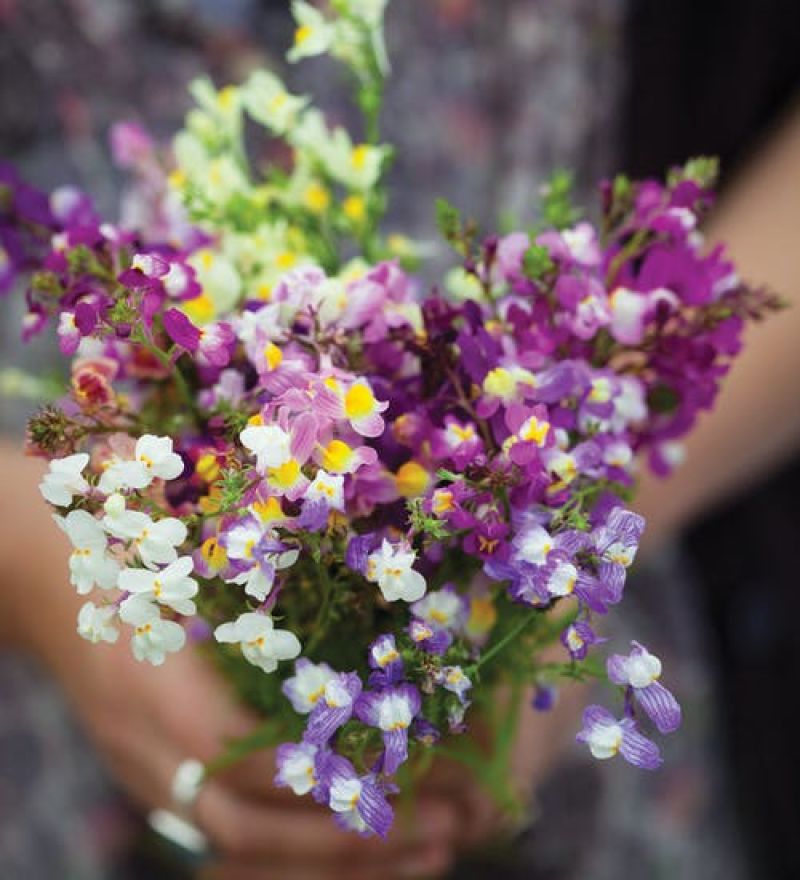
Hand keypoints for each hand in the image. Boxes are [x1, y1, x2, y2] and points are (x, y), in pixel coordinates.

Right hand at [0, 450, 457, 878]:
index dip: (336, 767)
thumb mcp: (177, 548)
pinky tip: (357, 835)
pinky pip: (226, 829)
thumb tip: (373, 577)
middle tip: (448, 828)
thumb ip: (252, 574)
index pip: (252, 754)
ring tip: (427, 850)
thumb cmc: (115, 543)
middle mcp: (146, 743)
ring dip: (333, 856)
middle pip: (249, 825)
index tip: (420, 765)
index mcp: (156, 683)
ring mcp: (143, 766)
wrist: (39, 576)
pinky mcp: (151, 771)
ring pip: (239, 843)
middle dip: (350, 838)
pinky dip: (296, 841)